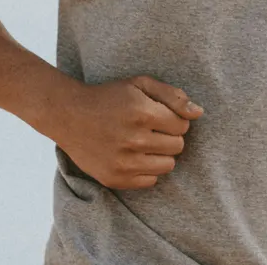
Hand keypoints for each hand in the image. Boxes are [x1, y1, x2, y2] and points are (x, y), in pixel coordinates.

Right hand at [42, 75, 202, 189]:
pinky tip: (133, 156)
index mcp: (142, 113)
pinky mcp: (114, 179)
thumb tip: (199, 113)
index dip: (173, 120)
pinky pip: (150, 181)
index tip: (158, 116)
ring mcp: (122, 162)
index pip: (183, 126)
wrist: (67, 115)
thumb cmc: (109, 98)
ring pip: (168, 165)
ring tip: (144, 143)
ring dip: (160, 154)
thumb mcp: (140, 84)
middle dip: (168, 137)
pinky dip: (146, 169)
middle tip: (149, 129)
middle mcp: (133, 140)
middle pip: (177, 147)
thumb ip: (173, 96)